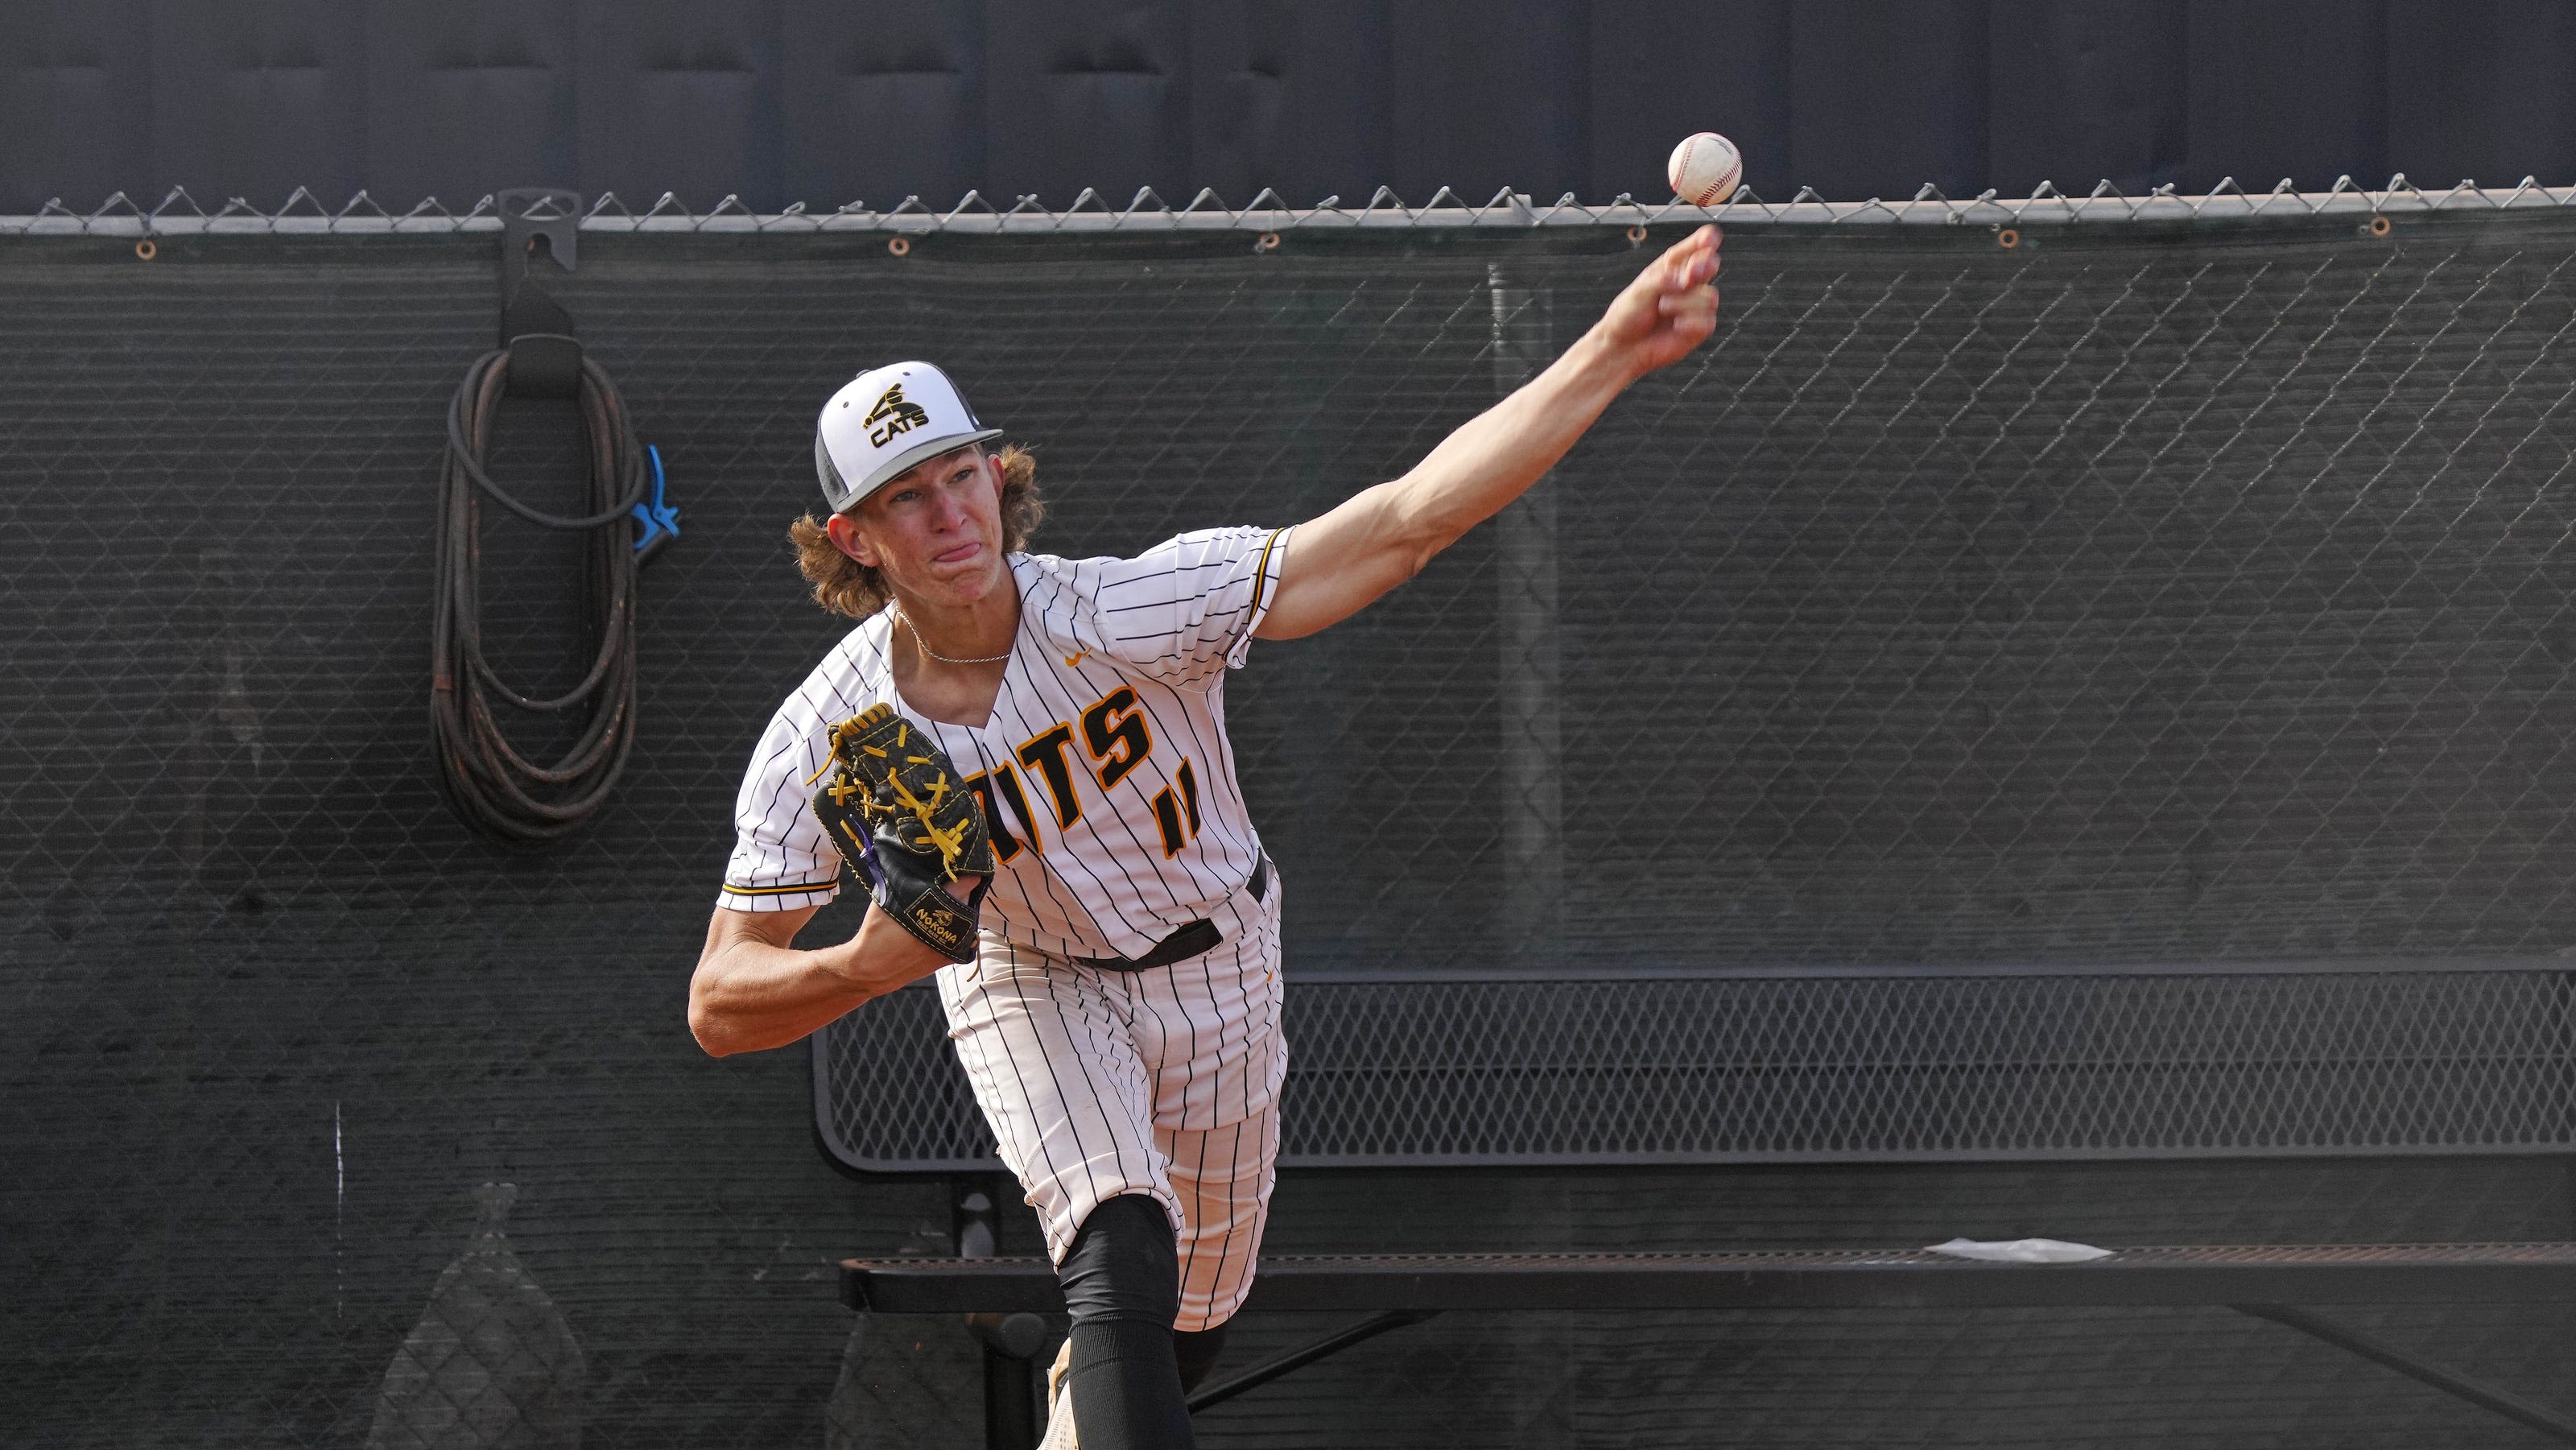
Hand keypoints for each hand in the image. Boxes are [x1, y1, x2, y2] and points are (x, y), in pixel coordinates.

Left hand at [1590, 225, 1721, 379]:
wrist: (1624, 346)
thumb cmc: (1628, 314)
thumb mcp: (1640, 291)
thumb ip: (1663, 280)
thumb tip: (1686, 281)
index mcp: (1672, 267)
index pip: (1695, 247)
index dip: (1706, 240)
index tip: (1711, 237)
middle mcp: (1687, 282)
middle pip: (1710, 265)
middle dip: (1704, 266)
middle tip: (1691, 273)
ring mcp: (1695, 304)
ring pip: (1709, 296)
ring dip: (1684, 303)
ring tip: (1662, 309)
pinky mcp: (1699, 328)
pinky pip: (1707, 321)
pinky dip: (1689, 323)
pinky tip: (1675, 327)